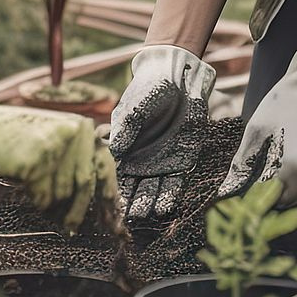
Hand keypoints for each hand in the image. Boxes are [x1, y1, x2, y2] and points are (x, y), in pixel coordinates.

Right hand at [0, 85, 116, 232]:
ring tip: (33, 183)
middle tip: (69, 226)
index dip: (108, 195)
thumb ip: (78, 156)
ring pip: (62, 194)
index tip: (110, 220)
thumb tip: (100, 193)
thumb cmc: (17, 134)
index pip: (104, 166)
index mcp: (82, 126)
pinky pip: (42, 198)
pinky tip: (22, 180)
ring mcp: (54, 148)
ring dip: (49, 199)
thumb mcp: (54, 135)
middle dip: (77, 210)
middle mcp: (73, 133)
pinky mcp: (35, 164)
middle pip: (84, 185)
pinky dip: (33, 198)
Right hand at [106, 45, 216, 220]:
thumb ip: (126, 128)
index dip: (117, 192)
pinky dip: (171, 194)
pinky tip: (166, 206)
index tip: (114, 206)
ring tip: (150, 214)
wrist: (179, 79)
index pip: (118, 176)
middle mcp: (142, 161)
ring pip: (155, 189)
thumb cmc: (150, 89)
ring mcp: (161, 163)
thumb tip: (114, 149)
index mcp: (125, 151)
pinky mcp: (182, 160)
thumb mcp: (134, 106)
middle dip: (134, 203)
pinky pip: (175, 182)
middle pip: (136, 188)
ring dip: (152, 202)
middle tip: (133, 217)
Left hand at [220, 46, 296, 207]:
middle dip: (272, 193)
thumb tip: (227, 191)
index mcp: (292, 167)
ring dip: (291, 189)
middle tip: (265, 173)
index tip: (249, 184)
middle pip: (285, 202)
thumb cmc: (287, 104)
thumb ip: (242, 166)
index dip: (253, 192)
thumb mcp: (257, 131)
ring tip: (286, 163)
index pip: (264, 198)